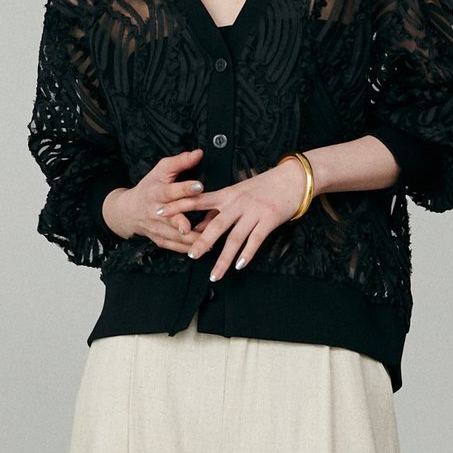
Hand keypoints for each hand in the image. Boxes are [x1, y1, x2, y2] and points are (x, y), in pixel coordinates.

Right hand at [102, 149, 206, 248]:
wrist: (129, 211)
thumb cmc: (150, 187)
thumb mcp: (161, 170)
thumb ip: (180, 161)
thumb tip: (199, 153)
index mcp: (157, 192)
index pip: (171, 190)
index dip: (185, 188)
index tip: (199, 186)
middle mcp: (156, 212)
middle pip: (172, 217)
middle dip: (183, 222)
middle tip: (196, 226)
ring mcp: (157, 228)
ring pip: (175, 236)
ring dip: (192, 240)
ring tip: (209, 241)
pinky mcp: (160, 240)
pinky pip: (175, 247)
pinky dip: (188, 248)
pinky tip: (203, 248)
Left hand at [183, 157, 310, 280]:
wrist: (292, 178)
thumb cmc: (264, 186)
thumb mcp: (237, 192)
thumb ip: (217, 208)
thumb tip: (199, 223)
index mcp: (227, 194)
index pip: (197, 200)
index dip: (178, 206)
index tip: (160, 212)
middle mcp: (237, 203)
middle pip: (216, 225)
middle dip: (201, 241)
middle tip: (190, 256)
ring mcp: (253, 212)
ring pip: (235, 238)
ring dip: (223, 258)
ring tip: (214, 275)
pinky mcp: (268, 220)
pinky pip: (255, 239)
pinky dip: (247, 254)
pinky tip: (239, 266)